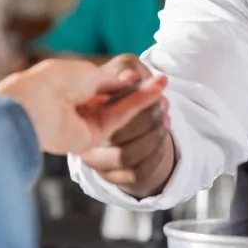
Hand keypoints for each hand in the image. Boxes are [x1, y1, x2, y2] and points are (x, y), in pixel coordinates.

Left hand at [0, 56, 165, 155]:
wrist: (36, 103)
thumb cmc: (56, 79)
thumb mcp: (90, 72)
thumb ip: (113, 80)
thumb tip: (132, 79)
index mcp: (71, 83)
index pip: (105, 84)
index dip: (128, 81)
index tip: (149, 77)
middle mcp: (78, 103)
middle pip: (114, 99)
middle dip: (138, 92)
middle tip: (163, 85)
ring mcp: (84, 121)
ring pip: (119, 110)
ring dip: (142, 98)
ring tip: (164, 86)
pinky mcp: (91, 138)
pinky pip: (117, 119)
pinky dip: (135, 106)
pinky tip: (153, 94)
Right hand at [77, 55, 176, 198]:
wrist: (127, 119)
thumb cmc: (123, 90)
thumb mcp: (123, 71)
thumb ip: (126, 70)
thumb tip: (130, 77)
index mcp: (82, 114)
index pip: (107, 111)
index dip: (136, 100)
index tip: (159, 86)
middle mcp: (84, 142)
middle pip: (118, 136)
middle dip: (148, 117)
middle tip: (164, 103)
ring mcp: (98, 163)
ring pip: (128, 156)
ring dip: (154, 135)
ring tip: (166, 118)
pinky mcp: (114, 178)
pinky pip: (138, 173)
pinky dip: (157, 154)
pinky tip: (163, 136)